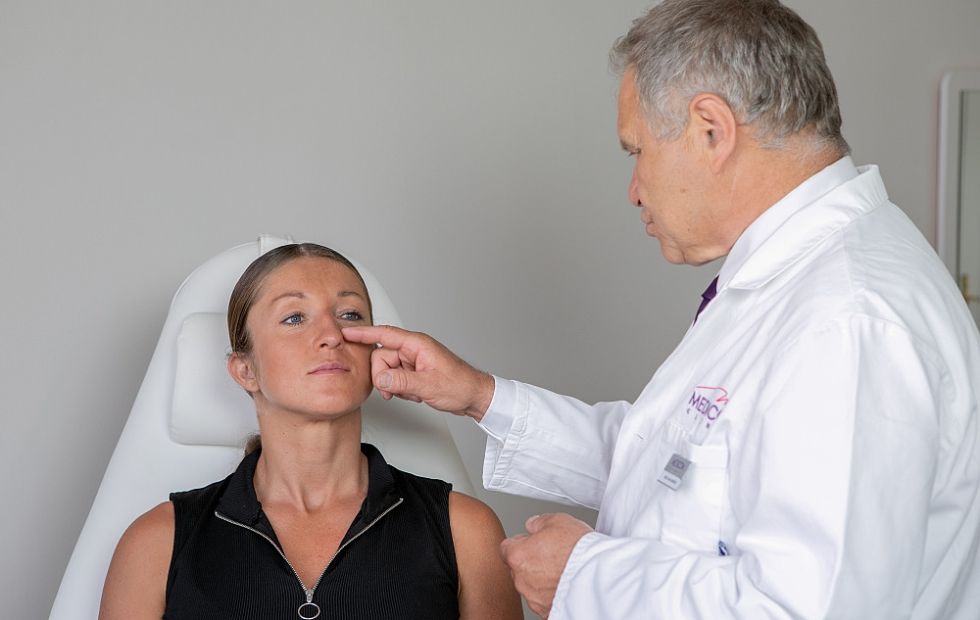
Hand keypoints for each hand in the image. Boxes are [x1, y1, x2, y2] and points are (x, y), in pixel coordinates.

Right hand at [342, 325, 494, 420]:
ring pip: (386, 370)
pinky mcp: (414, 372)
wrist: (474, 396)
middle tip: (393, 391)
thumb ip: (402, 381)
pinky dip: (400, 389)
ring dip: (393, 385)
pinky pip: (395, 378)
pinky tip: (414, 394)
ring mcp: (413, 361)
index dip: (362, 334)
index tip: (344, 333)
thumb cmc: (459, 385)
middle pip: (381, 357)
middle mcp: (413, 350)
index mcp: (416, 344)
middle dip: (383, 376)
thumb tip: (379, 378)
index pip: (383, 334)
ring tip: (412, 393)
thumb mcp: (428, 385)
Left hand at [499, 513, 592, 618]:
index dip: (520, 543)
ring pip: (532, 585)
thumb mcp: (557, 520)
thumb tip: (533, 525)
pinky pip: (545, 599)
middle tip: (552, 555)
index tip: (531, 542)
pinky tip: (566, 583)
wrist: (598, 576)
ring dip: (542, 579)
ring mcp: (534, 598)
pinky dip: (552, 593)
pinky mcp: (547, 611)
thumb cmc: (578, 550)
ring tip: (563, 569)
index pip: (506, 548)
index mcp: (518, 555)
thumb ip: (538, 522)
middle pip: (519, 568)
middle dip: (532, 562)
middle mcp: (521, 580)